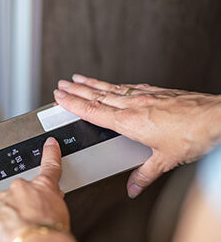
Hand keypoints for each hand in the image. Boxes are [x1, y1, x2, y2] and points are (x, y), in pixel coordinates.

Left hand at [0, 137, 74, 241]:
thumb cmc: (51, 234)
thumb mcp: (61, 214)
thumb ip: (52, 202)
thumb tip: (50, 201)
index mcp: (43, 186)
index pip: (49, 166)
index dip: (50, 154)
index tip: (50, 144)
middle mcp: (20, 188)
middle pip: (20, 192)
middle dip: (23, 204)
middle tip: (30, 221)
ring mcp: (2, 198)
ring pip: (3, 205)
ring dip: (9, 216)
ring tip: (19, 231)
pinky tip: (4, 233)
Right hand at [54, 74, 220, 197]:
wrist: (216, 118)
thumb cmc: (194, 135)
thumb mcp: (166, 161)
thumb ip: (145, 174)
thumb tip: (133, 187)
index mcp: (129, 122)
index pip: (93, 110)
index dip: (73, 103)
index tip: (60, 97)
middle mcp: (134, 106)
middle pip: (97, 95)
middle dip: (76, 90)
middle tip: (61, 84)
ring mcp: (145, 96)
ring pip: (110, 88)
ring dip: (91, 83)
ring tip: (78, 78)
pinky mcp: (156, 92)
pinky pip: (127, 87)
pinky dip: (114, 85)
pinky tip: (113, 84)